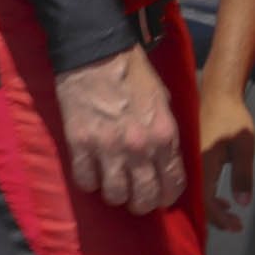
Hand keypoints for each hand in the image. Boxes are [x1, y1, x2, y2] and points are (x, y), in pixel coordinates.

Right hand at [56, 44, 185, 213]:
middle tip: (135, 197)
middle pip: (145, 197)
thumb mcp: (163, 101)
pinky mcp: (80, 143)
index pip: (173, 184)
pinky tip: (90, 173)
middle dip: (142, 203)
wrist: (96, 52)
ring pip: (115, 194)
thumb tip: (165, 157)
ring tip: (111, 185)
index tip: (160, 195)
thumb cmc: (132, 72)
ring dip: (115, 195)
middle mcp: (140, 148)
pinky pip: (85, 180)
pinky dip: (89, 182)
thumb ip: (166, 133)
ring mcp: (108, 147)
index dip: (167, 196)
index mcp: (165, 136)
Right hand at [198, 82, 254, 231]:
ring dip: (211, 207)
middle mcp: (190, 165)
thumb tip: (242, 203)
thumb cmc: (233, 118)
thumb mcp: (245, 146)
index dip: (220, 218)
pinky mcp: (188, 157)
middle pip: (197, 200)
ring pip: (194, 193)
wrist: (217, 94)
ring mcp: (187, 161)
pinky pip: (193, 182)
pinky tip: (219, 196)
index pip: (206, 200)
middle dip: (216, 217)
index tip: (237, 225)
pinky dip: (206, 194)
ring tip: (230, 213)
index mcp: (202, 163)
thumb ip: (243, 175)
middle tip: (235, 224)